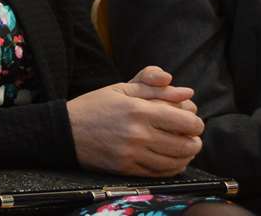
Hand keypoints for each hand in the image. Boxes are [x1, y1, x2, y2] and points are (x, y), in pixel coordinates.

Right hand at [68, 66, 204, 176]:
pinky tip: (169, 158)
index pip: (188, 122)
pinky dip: (172, 167)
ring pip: (177, 162)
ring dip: (185, 155)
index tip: (189, 120)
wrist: (65, 131)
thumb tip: (187, 92)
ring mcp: (133, 154)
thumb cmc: (95, 106)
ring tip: (181, 147)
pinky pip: (162, 173)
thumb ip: (153, 86)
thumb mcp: (121, 88)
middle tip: (189, 136)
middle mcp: (138, 134)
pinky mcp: (128, 169)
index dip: (195, 121)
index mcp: (138, 110)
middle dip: (194, 140)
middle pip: (187, 145)